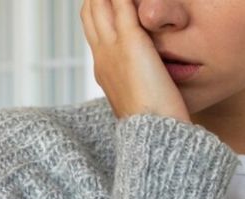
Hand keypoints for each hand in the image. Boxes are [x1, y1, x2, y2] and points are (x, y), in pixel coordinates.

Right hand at [81, 0, 191, 123]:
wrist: (154, 139)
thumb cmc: (153, 127)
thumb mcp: (139, 101)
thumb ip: (136, 83)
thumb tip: (141, 82)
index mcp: (103, 70)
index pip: (93, 28)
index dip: (97, 7)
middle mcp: (103, 56)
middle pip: (91, 10)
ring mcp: (113, 49)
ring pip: (101, 3)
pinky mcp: (132, 43)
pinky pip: (124, 4)